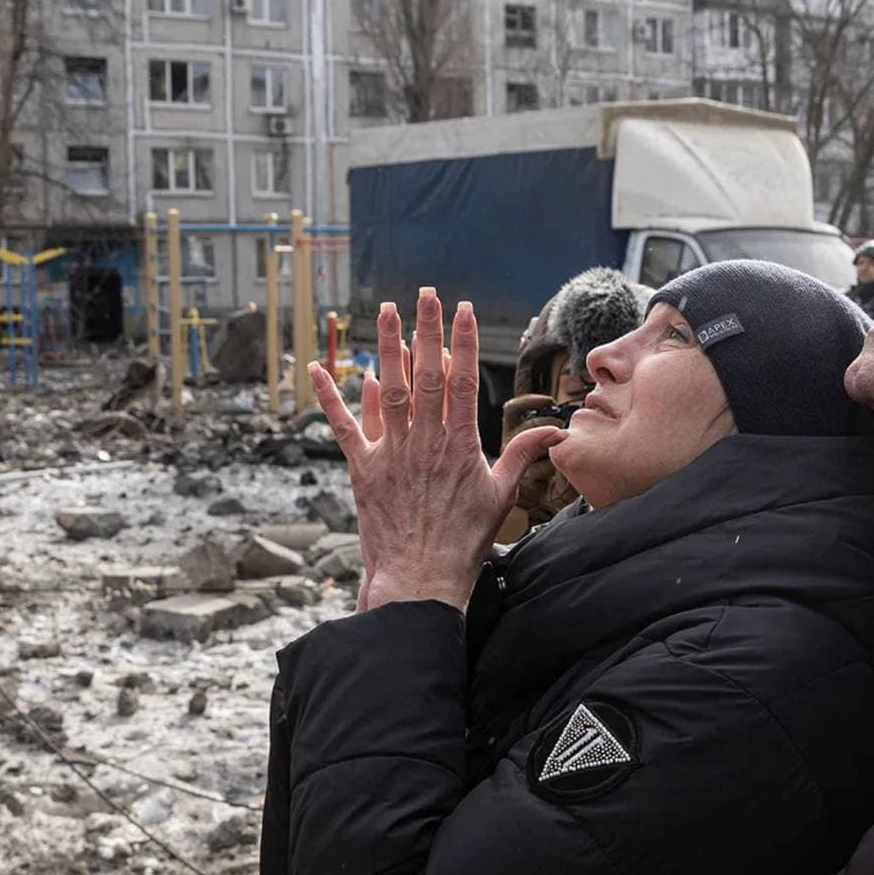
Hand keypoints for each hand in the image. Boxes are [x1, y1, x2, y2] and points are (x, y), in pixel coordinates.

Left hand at [311, 289, 565, 611]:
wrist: (421, 579)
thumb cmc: (464, 541)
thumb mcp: (501, 496)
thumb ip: (523, 456)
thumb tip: (554, 432)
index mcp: (460, 445)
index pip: (461, 381)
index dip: (462, 343)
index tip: (464, 310)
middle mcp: (425, 443)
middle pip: (425, 376)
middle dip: (426, 331)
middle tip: (426, 295)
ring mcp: (392, 455)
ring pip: (388, 391)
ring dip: (388, 349)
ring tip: (387, 312)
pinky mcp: (364, 471)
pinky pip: (344, 428)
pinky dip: (330, 398)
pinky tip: (319, 369)